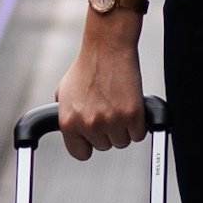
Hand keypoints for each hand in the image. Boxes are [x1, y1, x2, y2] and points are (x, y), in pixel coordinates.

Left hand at [55, 23, 149, 158]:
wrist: (107, 48)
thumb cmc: (87, 67)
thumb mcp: (64, 93)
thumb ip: (66, 115)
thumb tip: (72, 130)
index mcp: (68, 122)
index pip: (80, 153)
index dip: (89, 144)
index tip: (93, 137)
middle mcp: (89, 124)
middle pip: (104, 146)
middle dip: (107, 131)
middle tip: (107, 110)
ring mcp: (111, 121)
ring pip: (122, 142)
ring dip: (124, 128)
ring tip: (118, 105)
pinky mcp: (132, 115)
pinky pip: (138, 134)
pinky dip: (138, 123)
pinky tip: (130, 106)